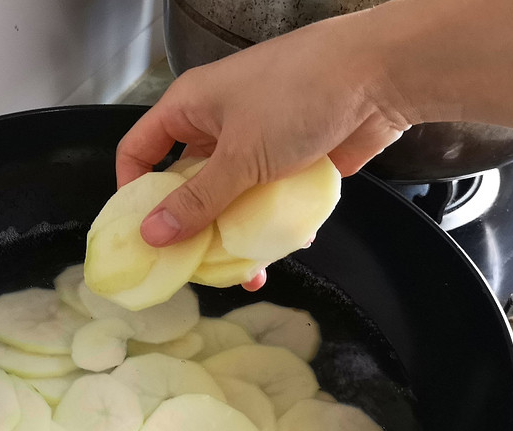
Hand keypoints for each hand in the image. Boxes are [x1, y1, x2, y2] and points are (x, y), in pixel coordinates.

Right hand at [116, 11, 411, 289]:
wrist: (380, 76)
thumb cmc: (299, 97)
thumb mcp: (239, 156)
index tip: (140, 233)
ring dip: (236, 235)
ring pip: (231, 198)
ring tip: (247, 272)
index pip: (139, 150)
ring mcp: (257, 143)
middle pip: (187, 184)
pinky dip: (273, 224)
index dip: (132, 190)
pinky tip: (287, 246)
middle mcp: (218, 125)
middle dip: (191, 227)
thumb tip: (152, 234)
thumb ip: (197, 201)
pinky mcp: (292, 161)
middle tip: (194, 266)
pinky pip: (269, 200)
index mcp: (190, 108)